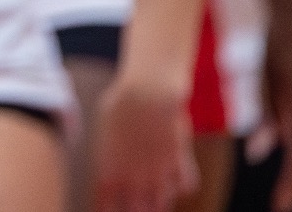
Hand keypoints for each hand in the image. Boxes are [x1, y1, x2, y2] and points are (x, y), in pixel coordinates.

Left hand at [91, 72, 194, 211]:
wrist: (149, 92)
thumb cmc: (123, 101)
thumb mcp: (105, 123)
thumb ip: (108, 148)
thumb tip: (108, 159)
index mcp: (111, 167)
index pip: (106, 201)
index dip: (106, 207)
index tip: (107, 209)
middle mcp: (135, 175)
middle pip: (136, 209)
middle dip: (134, 210)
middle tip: (134, 207)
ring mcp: (159, 171)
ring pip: (161, 205)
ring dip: (157, 204)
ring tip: (154, 201)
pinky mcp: (180, 162)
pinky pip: (185, 186)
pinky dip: (181, 185)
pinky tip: (176, 179)